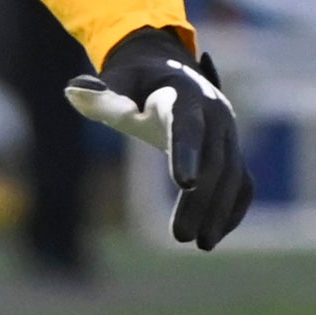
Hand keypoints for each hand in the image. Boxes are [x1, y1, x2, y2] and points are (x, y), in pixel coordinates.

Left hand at [65, 27, 253, 248]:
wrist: (167, 71)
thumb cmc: (136, 81)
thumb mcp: (116, 81)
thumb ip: (99, 93)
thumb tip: (74, 91)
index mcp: (185, 92)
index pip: (188, 125)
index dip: (187, 152)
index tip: (184, 183)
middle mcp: (215, 112)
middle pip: (214, 160)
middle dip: (200, 200)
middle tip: (180, 236)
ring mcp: (228, 133)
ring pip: (232, 175)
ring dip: (218, 211)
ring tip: (201, 244)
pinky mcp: (232, 152)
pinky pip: (241, 183)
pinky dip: (231, 209)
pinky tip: (214, 235)